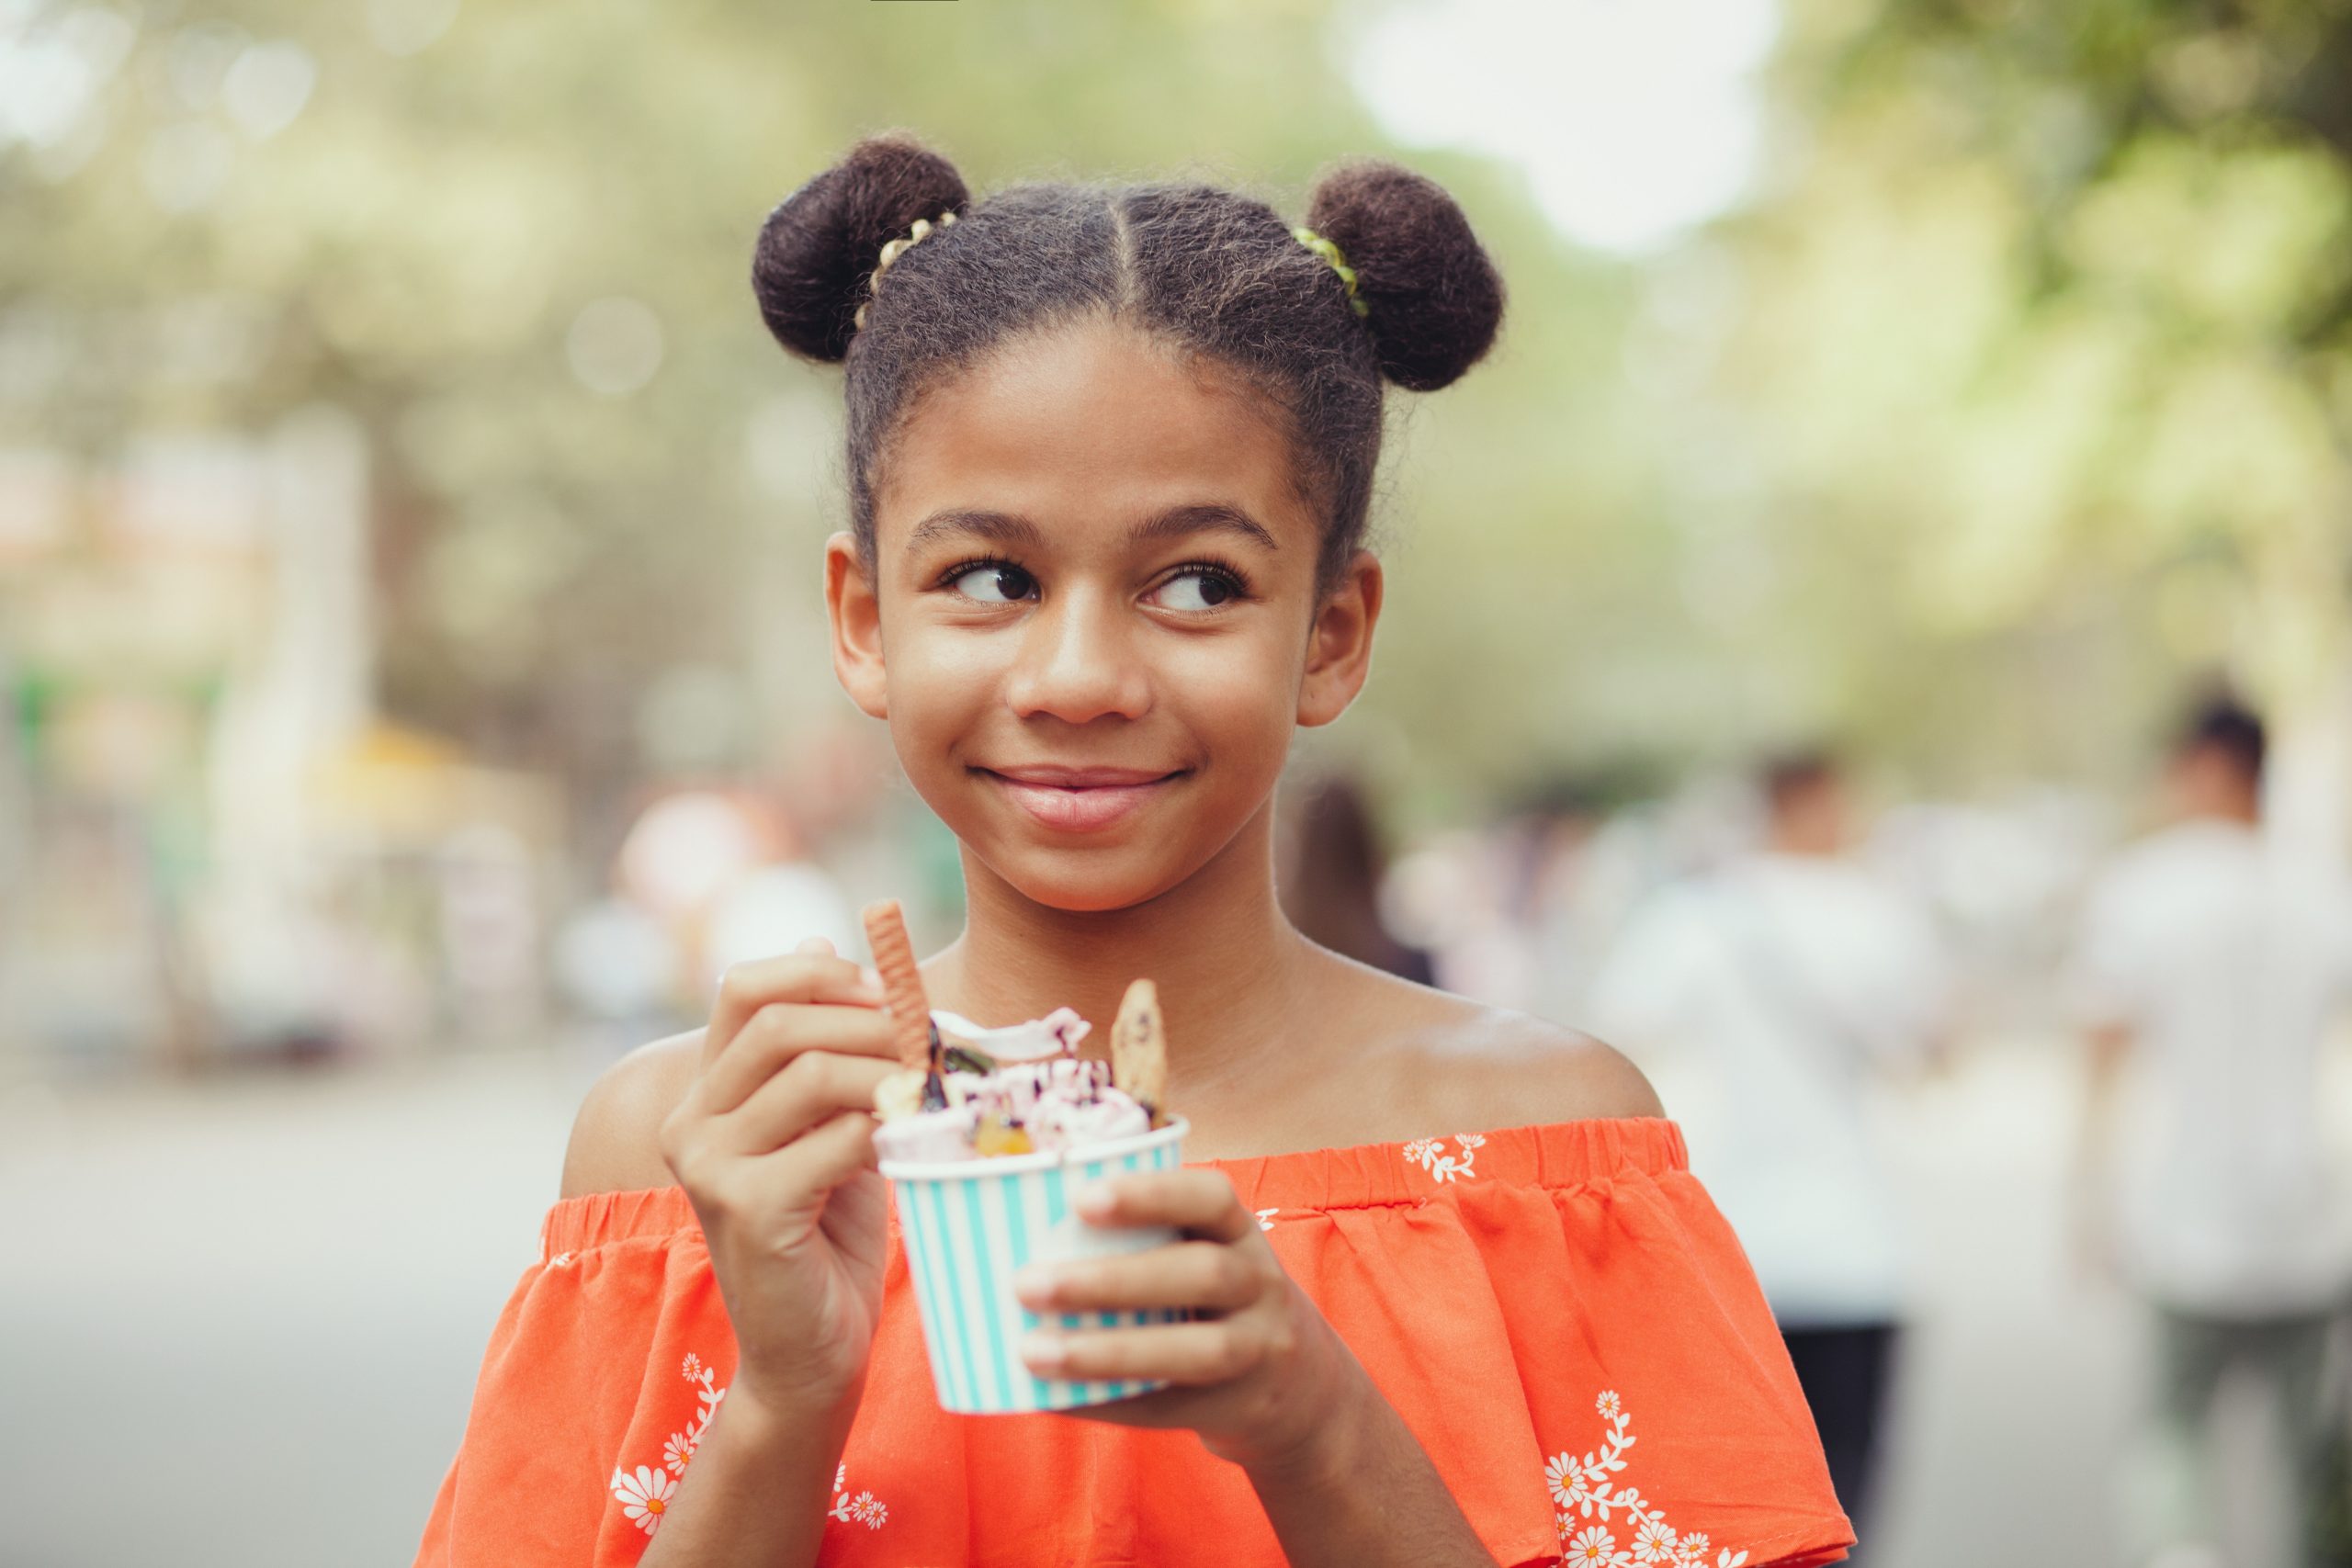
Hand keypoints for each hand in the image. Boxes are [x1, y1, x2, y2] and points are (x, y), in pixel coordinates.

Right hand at [659, 938, 897, 1420]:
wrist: (813, 1352)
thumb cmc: (830, 1236)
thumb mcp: (831, 1125)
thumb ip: (822, 1049)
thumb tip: (824, 939)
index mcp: (707, 1096)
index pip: (744, 988)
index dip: (822, 974)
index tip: (888, 993)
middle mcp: (691, 1124)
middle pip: (781, 1020)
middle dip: (870, 1021)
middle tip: (928, 1044)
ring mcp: (710, 1168)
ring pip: (812, 1072)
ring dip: (888, 1073)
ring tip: (928, 1095)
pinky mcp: (747, 1209)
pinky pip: (835, 1138)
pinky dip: (888, 1132)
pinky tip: (909, 1149)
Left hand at [1011, 1171, 1368, 1476]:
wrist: (1296, 1387)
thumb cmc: (1209, 1302)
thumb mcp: (1201, 1255)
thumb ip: (1136, 1243)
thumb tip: (1004, 1239)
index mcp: (1239, 1232)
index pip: (1211, 1197)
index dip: (1151, 1193)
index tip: (1082, 1197)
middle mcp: (1259, 1283)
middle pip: (1202, 1273)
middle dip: (1112, 1280)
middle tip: (1026, 1284)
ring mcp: (1260, 1348)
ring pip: (1196, 1350)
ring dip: (1108, 1351)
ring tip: (1033, 1352)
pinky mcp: (1240, 1406)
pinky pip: (1173, 1408)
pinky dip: (1109, 1402)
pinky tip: (1053, 1398)